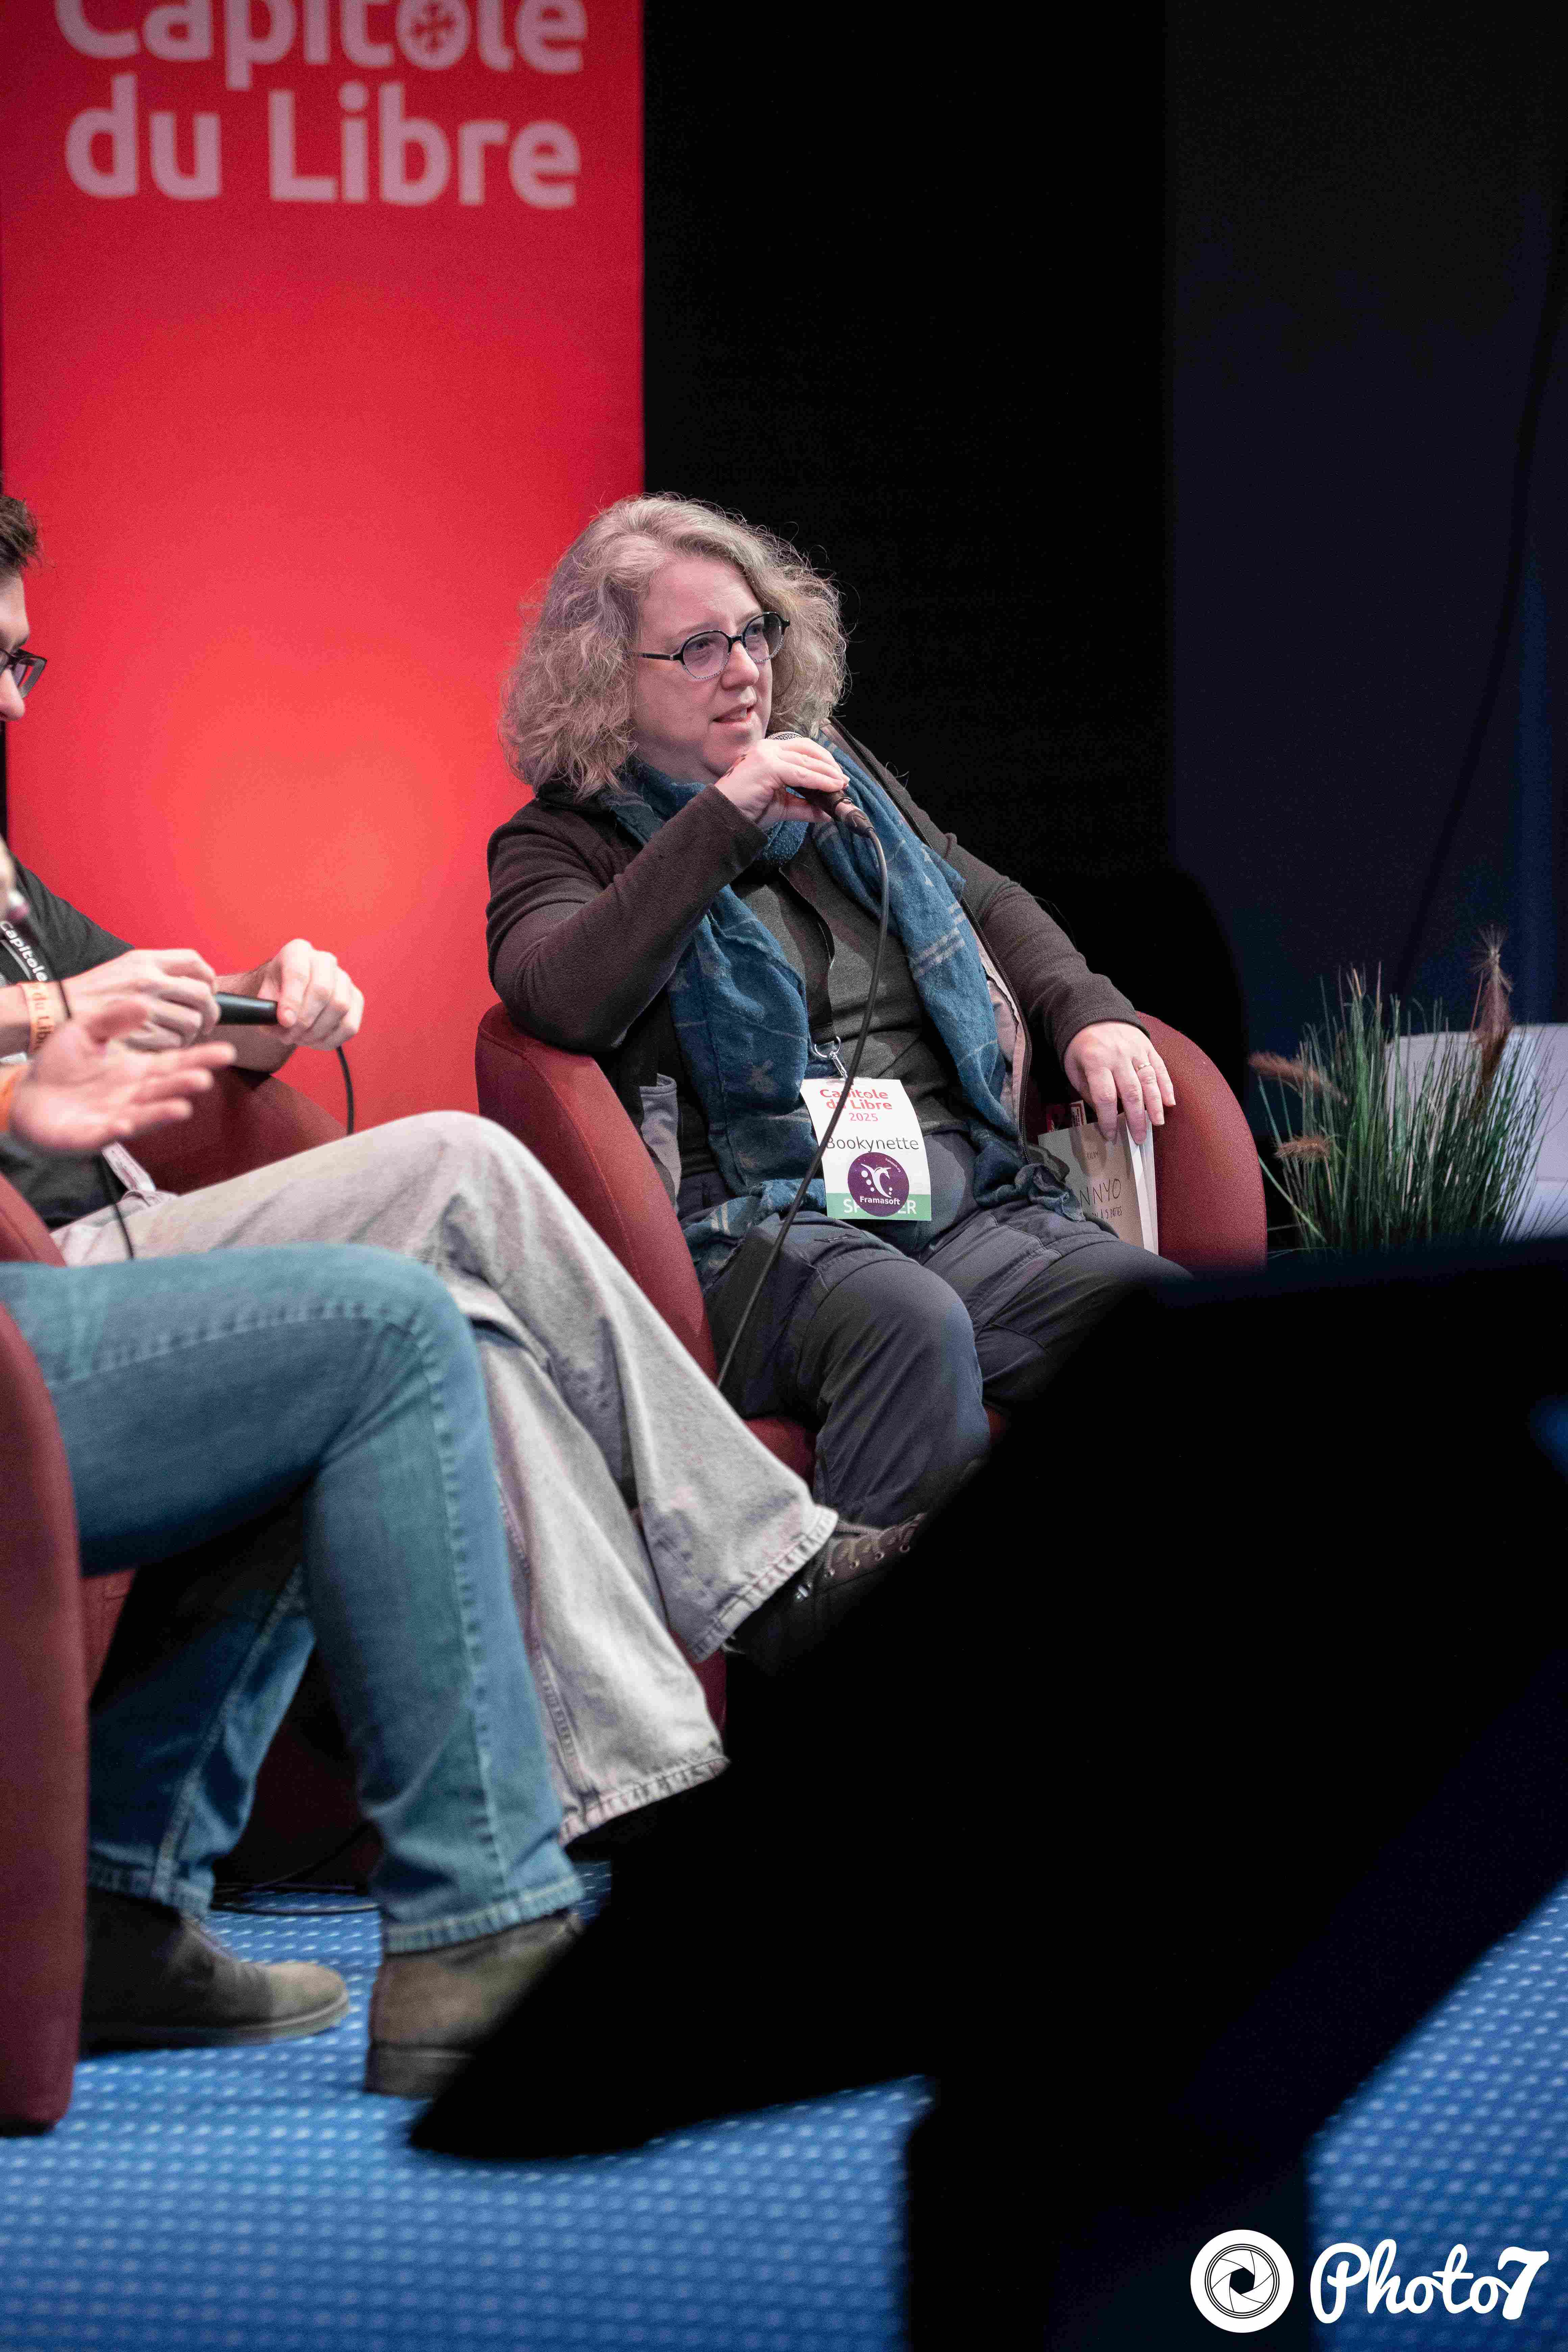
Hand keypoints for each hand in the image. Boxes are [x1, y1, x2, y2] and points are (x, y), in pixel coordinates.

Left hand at [9, 996, 234, 1156]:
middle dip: (184, 1085)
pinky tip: (125, 1124)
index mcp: (136, 1070)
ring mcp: (116, 1116)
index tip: (226, 1051)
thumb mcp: (85, 1031)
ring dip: (163, 1112)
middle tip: (204, 1078)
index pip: (174, 1063)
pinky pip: (108, 1133)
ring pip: (145, 1115)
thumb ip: (113, 1018)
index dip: (200, 1058)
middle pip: (165, 1089)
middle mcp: (133, 1095)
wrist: (28, 1095)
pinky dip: (119, 1130)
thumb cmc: (60, 1065)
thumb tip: (143, 1003)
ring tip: (182, 1108)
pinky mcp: (92, 1135)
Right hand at [61, 948, 218, 1048]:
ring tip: (183, 1035)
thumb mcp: (124, 967)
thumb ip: (157, 971)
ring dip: (193, 1032)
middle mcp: (148, 981)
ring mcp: (146, 1008)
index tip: (209, 990)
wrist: (58, 1008)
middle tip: (207, 1021)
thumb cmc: (92, 991)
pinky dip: (175, 1047)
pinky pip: (174, 1042)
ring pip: (191, 1022)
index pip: (194, 962)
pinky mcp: (141, 1033)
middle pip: (201, 995)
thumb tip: (194, 982)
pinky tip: (166, 1045)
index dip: (208, 978)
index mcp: (146, 961)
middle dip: (210, 1011)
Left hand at [247, 940, 362, 1048]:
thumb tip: (284, 1021)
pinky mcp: (356, 999)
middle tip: (291, 1035)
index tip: (285, 1021)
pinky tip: (315, 1041)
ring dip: (318, 1031)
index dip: (292, 1000)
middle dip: (305, 1019)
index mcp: (298, 951)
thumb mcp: (265, 994)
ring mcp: (344, 979)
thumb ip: (269, 1006)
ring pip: (340, 1007)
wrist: (292, 991)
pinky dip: (332, 1039)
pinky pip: (350, 1024)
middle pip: (323, 990)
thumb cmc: (278, 991)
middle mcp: (324, 960)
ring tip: (300, 1039)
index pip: (299, 973)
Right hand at [711, 735, 851, 830]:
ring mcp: (767, 755)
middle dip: (829, 765)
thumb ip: (804, 806)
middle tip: (842, 781)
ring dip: (828, 773)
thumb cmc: (748, 809)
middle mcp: (768, 748)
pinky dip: (819, 781)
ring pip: (806, 761)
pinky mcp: (767, 766)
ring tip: (840, 785)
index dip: (823, 760)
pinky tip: (830, 788)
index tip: (838, 776)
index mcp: (770, 752)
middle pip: (808, 749)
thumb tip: (826, 812)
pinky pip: (801, 773)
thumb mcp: (782, 806)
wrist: (725, 817)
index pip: (803, 748)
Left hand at [1062, 1021, 1174, 1145]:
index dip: (1109, 1120)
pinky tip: (1169, 1102)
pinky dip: (1166, 1086)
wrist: (1093, 1013)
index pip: (1105, 1097)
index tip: (1111, 1135)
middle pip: (1131, 1092)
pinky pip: (1159, 1067)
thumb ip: (1087, 1090)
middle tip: (1139, 1138)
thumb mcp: (1073, 1068)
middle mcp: (1118, 1056)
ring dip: (1155, 1105)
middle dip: (1136, 1119)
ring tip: (1157, 1124)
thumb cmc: (1081, 1046)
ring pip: (1149, 1081)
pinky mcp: (1147, 1046)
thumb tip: (1104, 1114)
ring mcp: (1135, 1050)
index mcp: (1096, 1061)